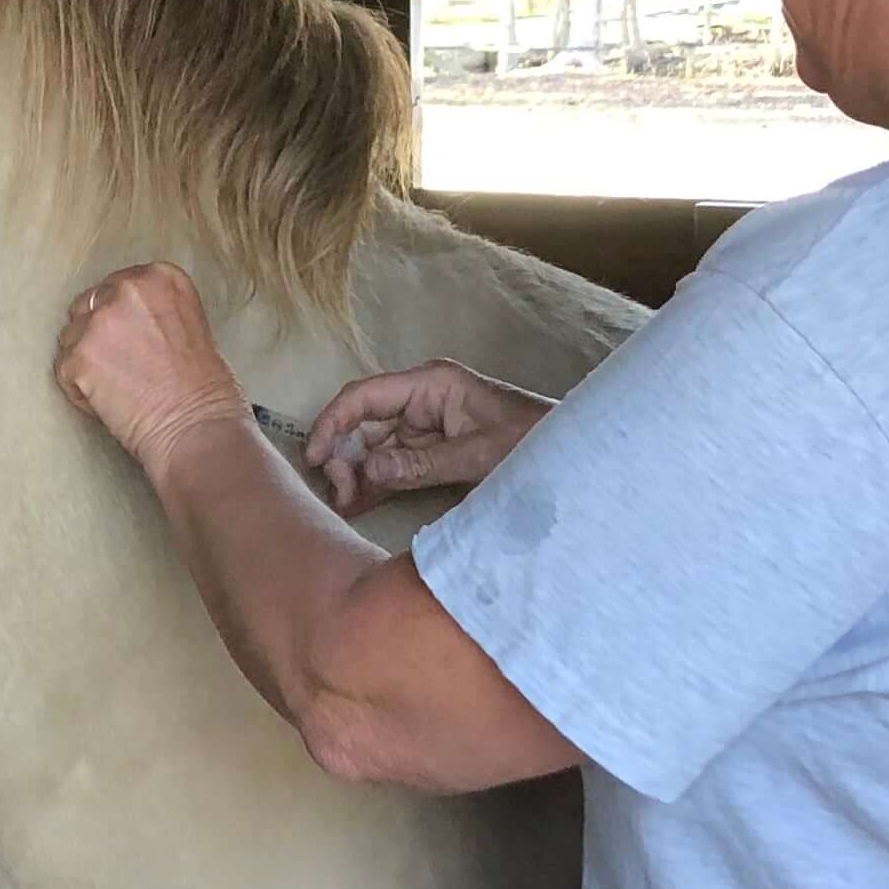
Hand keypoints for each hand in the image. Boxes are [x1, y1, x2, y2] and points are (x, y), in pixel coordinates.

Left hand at [55, 264, 252, 484]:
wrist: (197, 428)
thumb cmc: (203, 389)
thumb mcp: (189, 322)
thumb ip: (153, 308)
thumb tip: (122, 317)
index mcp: (159, 277)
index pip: (116, 286)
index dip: (118, 317)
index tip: (129, 340)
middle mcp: (127, 290)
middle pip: (88, 306)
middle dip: (97, 335)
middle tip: (122, 366)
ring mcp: (99, 323)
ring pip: (71, 338)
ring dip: (86, 362)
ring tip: (119, 387)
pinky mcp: (78, 357)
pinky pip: (64, 371)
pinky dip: (79, 391)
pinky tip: (110, 402)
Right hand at [294, 359, 547, 510]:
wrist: (572, 455)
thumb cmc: (531, 442)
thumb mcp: (476, 455)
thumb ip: (420, 464)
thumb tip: (369, 471)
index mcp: (430, 384)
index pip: (364, 397)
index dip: (332, 424)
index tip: (316, 457)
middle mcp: (421, 399)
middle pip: (364, 422)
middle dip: (345, 454)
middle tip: (339, 492)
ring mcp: (426, 424)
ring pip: (374, 445)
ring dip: (357, 472)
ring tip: (344, 503)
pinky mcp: (432, 447)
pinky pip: (393, 461)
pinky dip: (376, 481)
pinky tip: (358, 502)